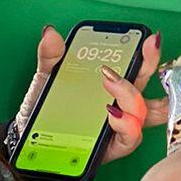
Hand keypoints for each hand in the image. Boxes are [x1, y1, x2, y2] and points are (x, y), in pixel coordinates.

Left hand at [13, 28, 166, 162]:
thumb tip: (50, 33)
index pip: (137, 66)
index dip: (148, 53)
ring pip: (141, 112)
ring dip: (130, 96)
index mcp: (112, 84)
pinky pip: (130, 138)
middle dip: (147, 67)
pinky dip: (125, 125)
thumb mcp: (48, 77)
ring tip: (111, 85)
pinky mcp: (114, 148)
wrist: (30, 140)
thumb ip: (51, 55)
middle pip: (145, 85)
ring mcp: (120, 127)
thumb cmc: (47, 108)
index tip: (150, 39)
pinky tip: (113, 114)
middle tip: (139, 54)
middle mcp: (121, 105)